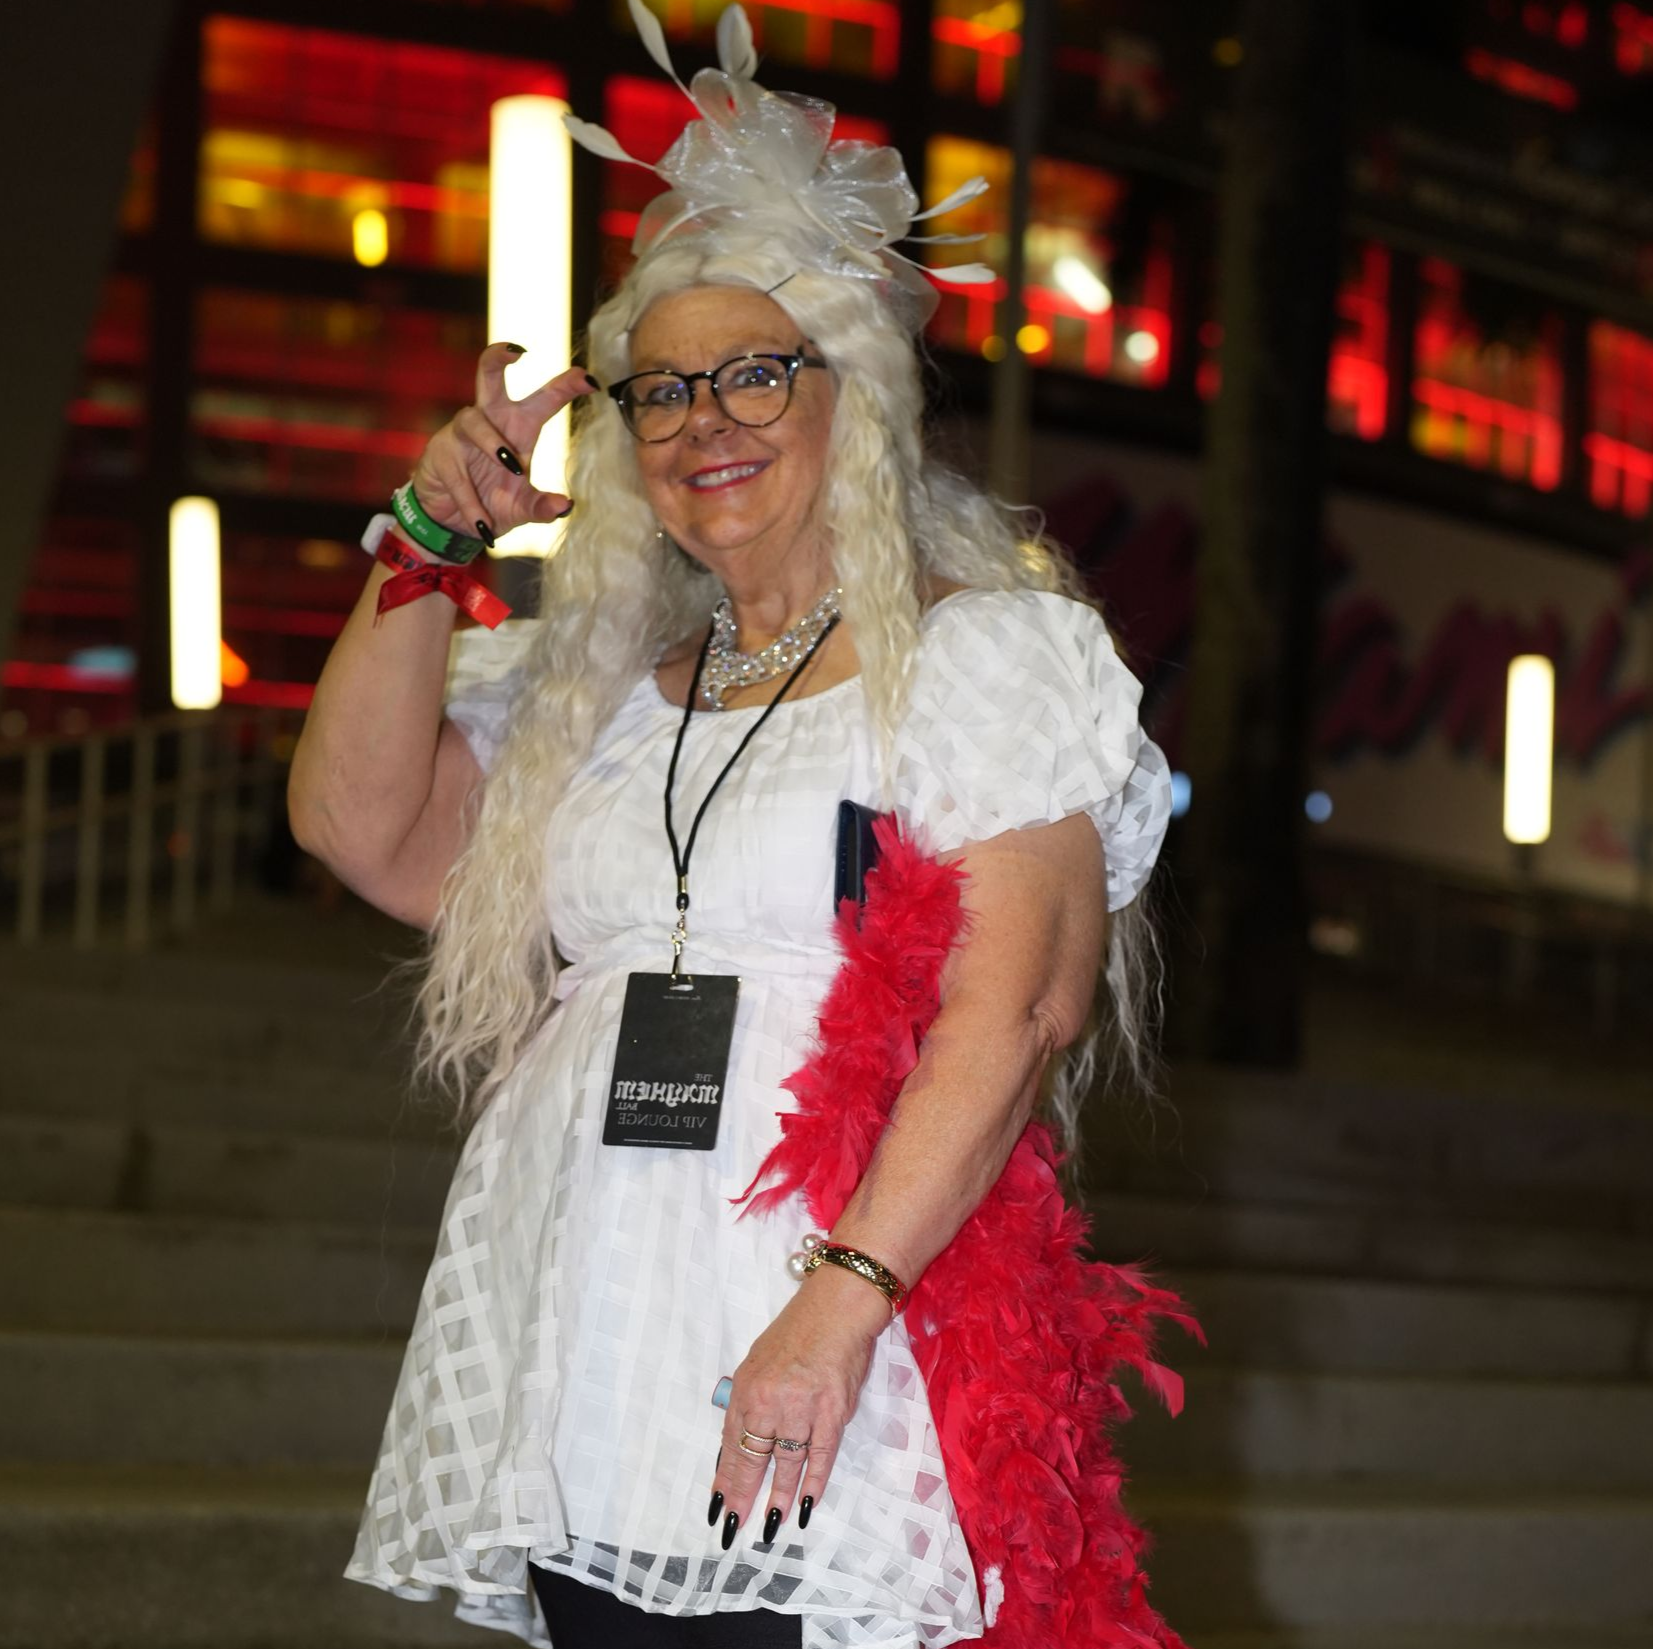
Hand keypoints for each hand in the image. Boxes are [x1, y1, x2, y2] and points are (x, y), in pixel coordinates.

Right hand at [409, 343, 598, 541]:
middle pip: (489, 376)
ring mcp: (460, 434)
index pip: (544, 399)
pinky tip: (483, 525)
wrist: (452, 523)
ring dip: (494, 444)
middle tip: (517, 350)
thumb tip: (566, 506)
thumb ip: (542, 507)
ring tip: (514, 469)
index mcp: (519, 428)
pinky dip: (472, 501)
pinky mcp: (439, 454)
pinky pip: (458, 473)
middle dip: (499, 357)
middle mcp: (490, 421)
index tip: (589, 379)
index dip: (565, 385)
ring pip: (474, 422)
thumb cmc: (493, 503)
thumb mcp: (522, 509)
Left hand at [707, 1263, 888, 1550]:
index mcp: (746, 1388)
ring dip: (779, 1497)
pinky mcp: (832, 1412)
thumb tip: (741, 1437)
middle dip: (742, 1496)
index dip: (725, 1477)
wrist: (836, 1309)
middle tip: (733, 1527)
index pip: (731, 1443)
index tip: (719, 1505)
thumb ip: (749, 1399)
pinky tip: (806, 1505)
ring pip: (786, 1462)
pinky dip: (813, 1482)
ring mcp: (802, 1408)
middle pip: (753, 1458)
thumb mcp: (757, 1361)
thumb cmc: (797, 1332)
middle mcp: (769, 1401)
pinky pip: (820, 1455)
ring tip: (771, 1525)